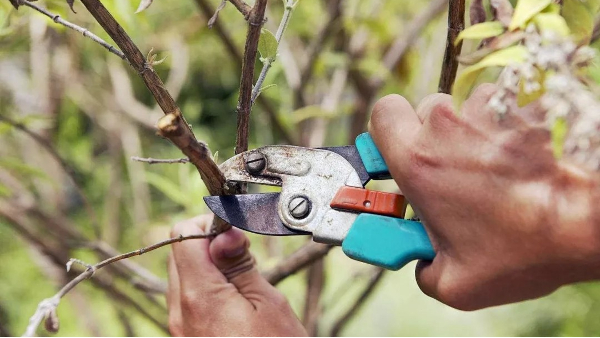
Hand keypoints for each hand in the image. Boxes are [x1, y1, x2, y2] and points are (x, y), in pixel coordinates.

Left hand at [167, 215, 306, 335]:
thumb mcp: (267, 304)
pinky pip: (188, 301)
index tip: (235, 232)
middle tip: (244, 257)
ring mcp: (181, 329)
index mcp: (199, 296)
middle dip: (209, 246)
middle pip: (180, 255)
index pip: (182, 235)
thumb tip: (223, 231)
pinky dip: (208, 290)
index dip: (209, 225)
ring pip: (184, 277)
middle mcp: (180, 312)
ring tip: (244, 283)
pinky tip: (236, 302)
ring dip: (210, 268)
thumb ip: (240, 265)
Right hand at [369, 84, 599, 309]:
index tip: (399, 150)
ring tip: (495, 170)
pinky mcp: (524, 104)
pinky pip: (502, 107)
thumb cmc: (525, 249)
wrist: (590, 220)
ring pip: (466, 108)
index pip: (382, 113)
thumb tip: (422, 261)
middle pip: (425, 110)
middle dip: (434, 135)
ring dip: (472, 132)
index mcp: (418, 162)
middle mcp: (448, 126)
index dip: (388, 129)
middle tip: (451, 170)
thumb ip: (422, 270)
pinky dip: (506, 127)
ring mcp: (488, 110)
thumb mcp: (458, 283)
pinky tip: (522, 159)